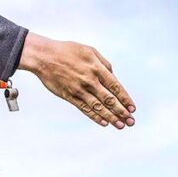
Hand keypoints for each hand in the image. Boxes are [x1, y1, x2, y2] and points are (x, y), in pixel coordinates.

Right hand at [18, 33, 135, 128]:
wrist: (44, 57)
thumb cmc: (67, 51)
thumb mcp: (89, 50)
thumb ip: (103, 63)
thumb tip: (113, 75)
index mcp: (96, 68)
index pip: (115, 87)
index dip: (125, 99)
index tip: (132, 108)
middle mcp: (90, 81)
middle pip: (109, 99)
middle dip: (122, 111)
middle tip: (131, 121)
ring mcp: (79, 90)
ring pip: (98, 107)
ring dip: (111, 117)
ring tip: (120, 125)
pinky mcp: (69, 96)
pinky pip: (84, 109)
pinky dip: (94, 116)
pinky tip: (103, 123)